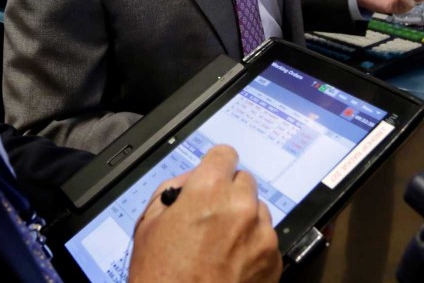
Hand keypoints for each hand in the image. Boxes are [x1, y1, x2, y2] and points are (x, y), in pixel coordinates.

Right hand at [129, 145, 281, 282]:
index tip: (213, 175)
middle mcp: (240, 207)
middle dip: (228, 193)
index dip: (215, 165)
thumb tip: (190, 181)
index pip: (224, 153)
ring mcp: (261, 234)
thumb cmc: (160, 279)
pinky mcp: (274, 259)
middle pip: (244, 180)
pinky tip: (231, 262)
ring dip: (243, 219)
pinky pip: (267, 238)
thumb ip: (172, 191)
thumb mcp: (149, 225)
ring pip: (258, 209)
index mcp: (208, 191)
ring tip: (219, 245)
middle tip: (211, 216)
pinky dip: (253, 245)